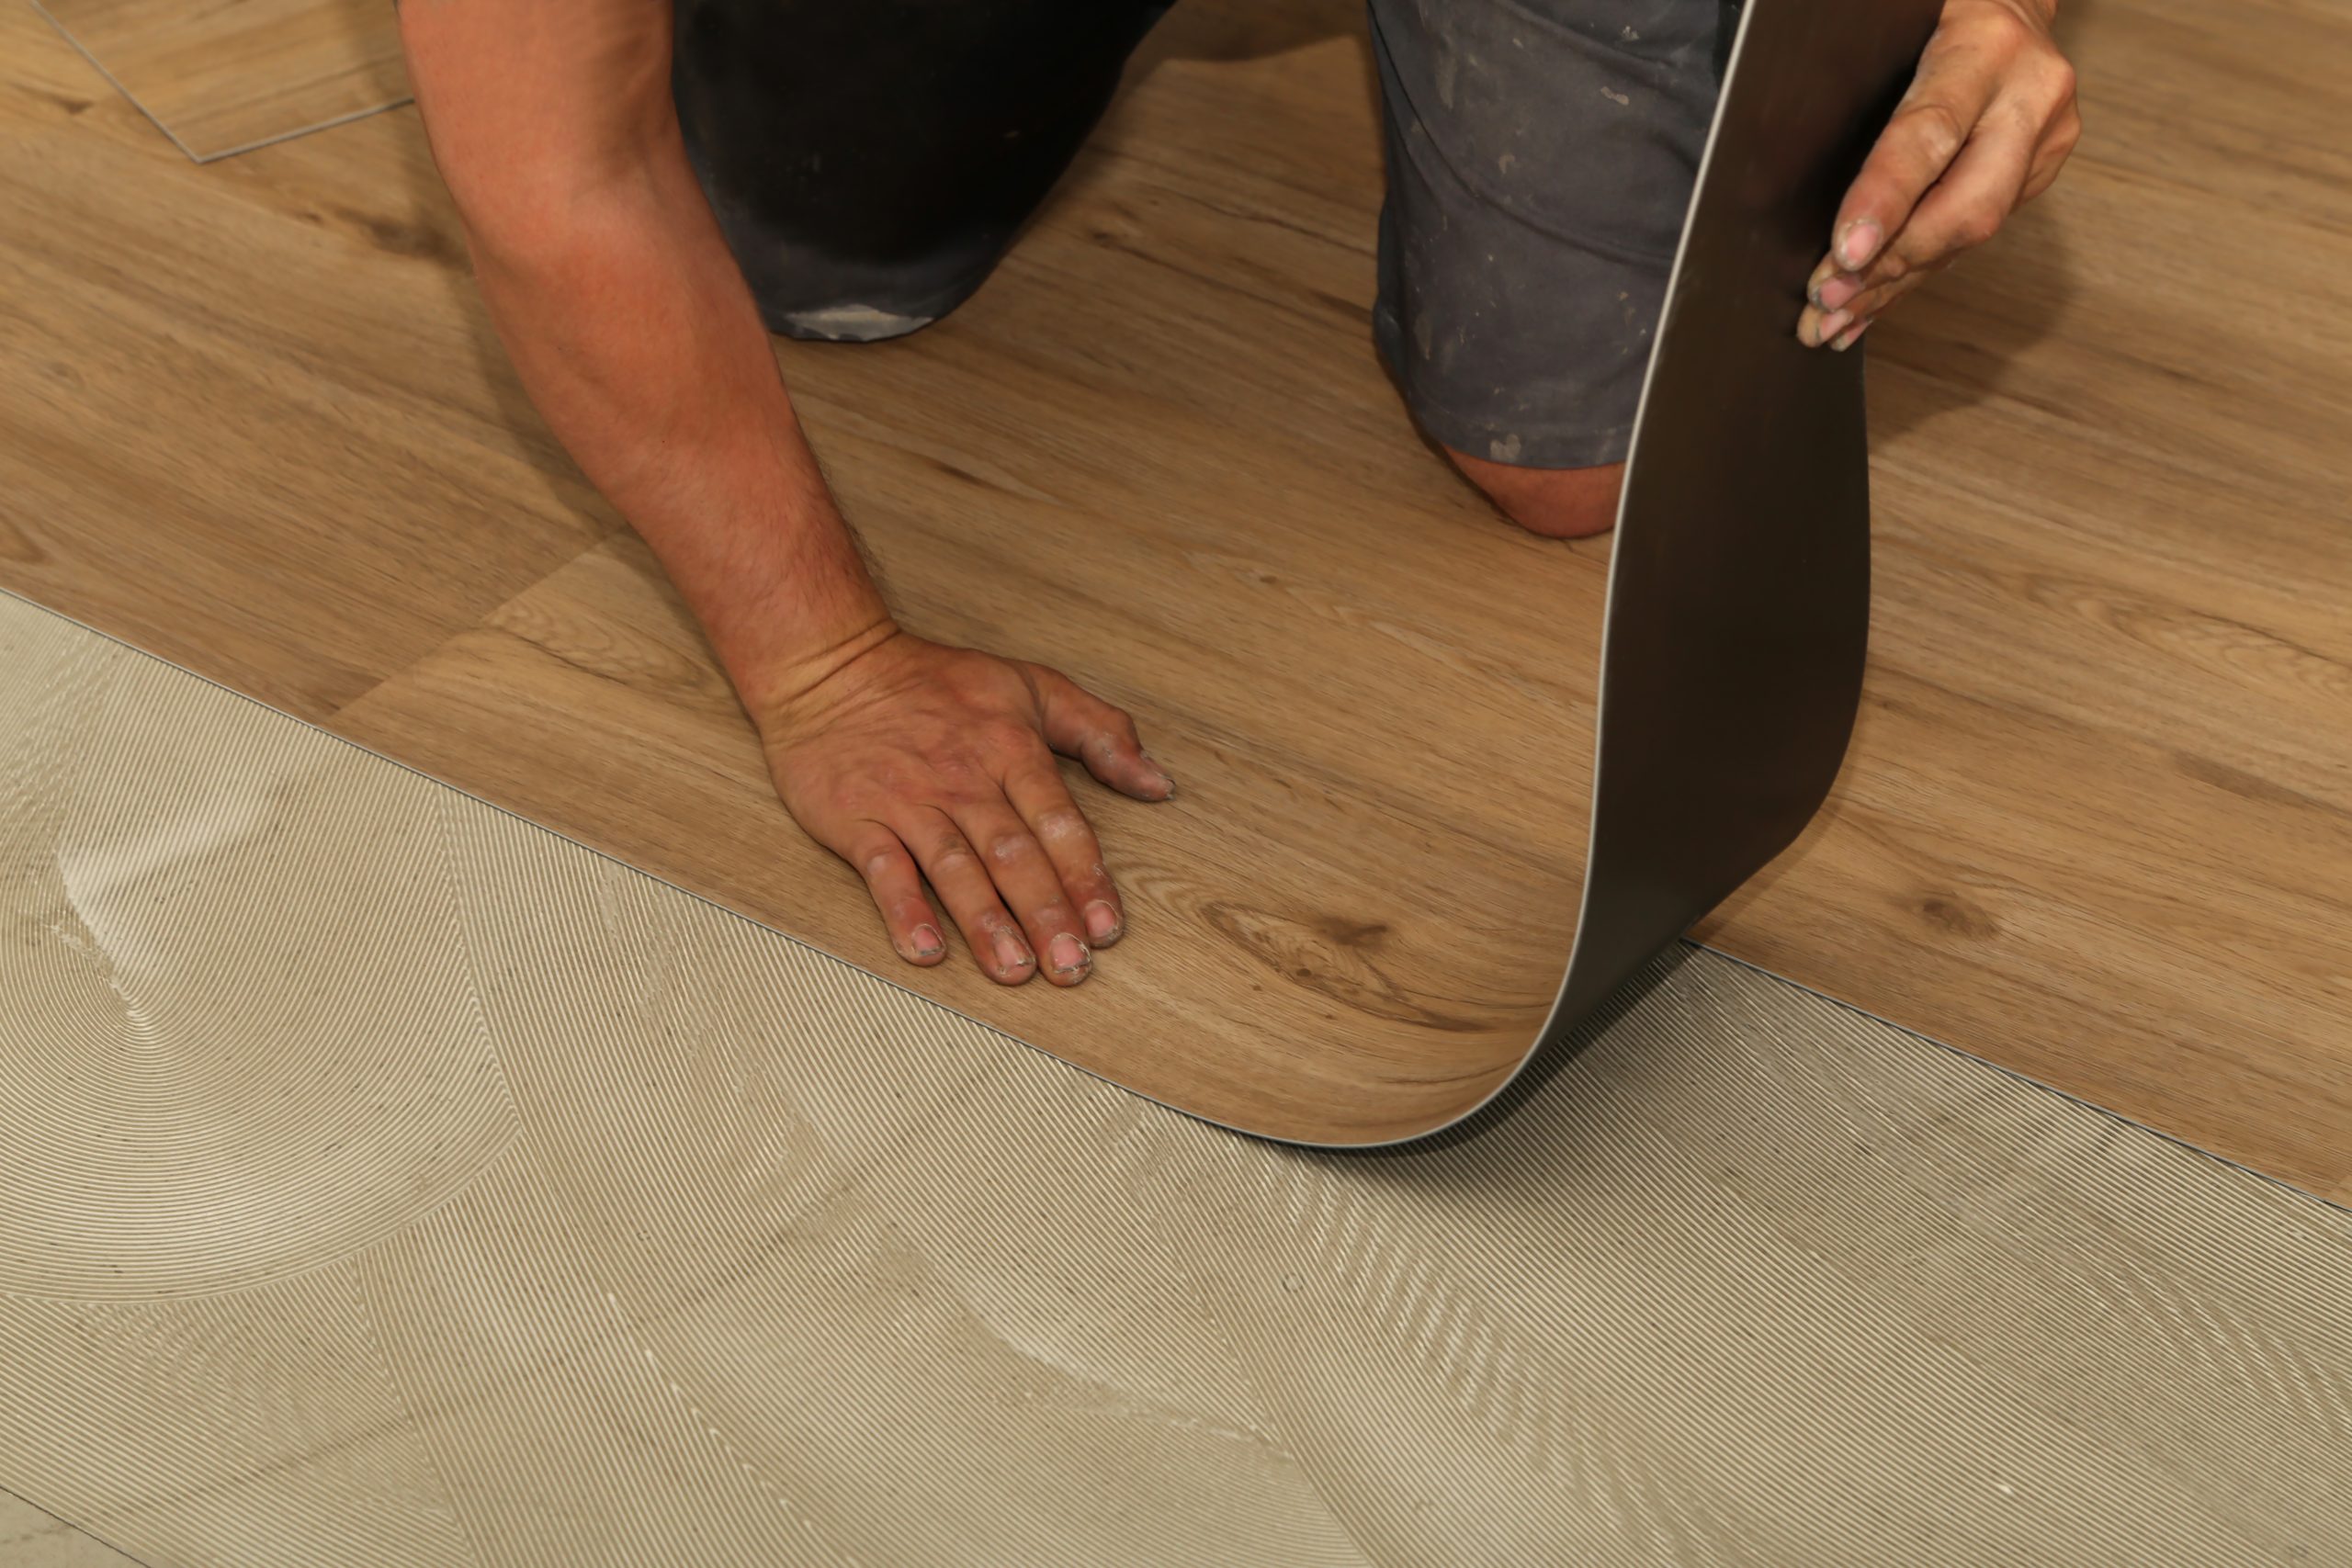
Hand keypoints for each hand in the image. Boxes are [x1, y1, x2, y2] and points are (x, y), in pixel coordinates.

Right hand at [756, 630, 1175, 985]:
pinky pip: (882, 869)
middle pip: (1014, 855)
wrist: (830, 665)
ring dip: (987, 923)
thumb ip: (1101, 732)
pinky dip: (903, 909)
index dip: (1085, 878)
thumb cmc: (937, 681)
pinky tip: (925, 950)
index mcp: (1012, 749)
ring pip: (955, 868)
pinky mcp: (856, 819)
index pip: (1059, 823)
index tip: (1108, 928)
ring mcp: (909, 801)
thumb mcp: (1032, 686)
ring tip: (1015, 970)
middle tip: (1071, 967)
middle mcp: (964, 780)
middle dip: (1047, 914)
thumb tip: (1158, 783)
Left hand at [1797, 0, 2079, 350]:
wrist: (2011, 1)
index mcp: (1987, 48)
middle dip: (1890, 264)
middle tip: (1826, 300)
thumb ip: (1853, 69)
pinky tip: (1868, 306)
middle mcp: (2029, 95)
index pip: (1930, 134)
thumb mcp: (1891, 17)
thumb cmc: (1929, 10)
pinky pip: (1969, 236)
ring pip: (1969, 233)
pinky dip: (1913, 275)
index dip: (1885, 200)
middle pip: (1968, 206)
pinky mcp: (2037, 172)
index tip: (1844, 252)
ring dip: (1894, 284)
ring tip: (1831, 319)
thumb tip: (1784, 146)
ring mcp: (2043, 140)